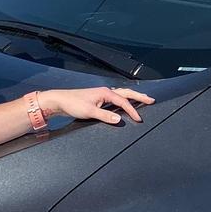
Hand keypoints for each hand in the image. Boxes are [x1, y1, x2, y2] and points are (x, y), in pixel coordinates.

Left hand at [39, 86, 153, 125]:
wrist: (60, 100)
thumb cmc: (73, 104)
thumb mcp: (89, 112)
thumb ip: (105, 116)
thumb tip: (119, 120)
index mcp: (105, 92)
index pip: (123, 101)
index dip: (132, 110)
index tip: (139, 119)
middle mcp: (105, 91)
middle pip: (126, 93)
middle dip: (139, 97)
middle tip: (151, 100)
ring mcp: (101, 94)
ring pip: (121, 94)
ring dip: (132, 97)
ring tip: (142, 100)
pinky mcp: (98, 99)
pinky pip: (115, 98)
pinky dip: (123, 100)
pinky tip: (124, 104)